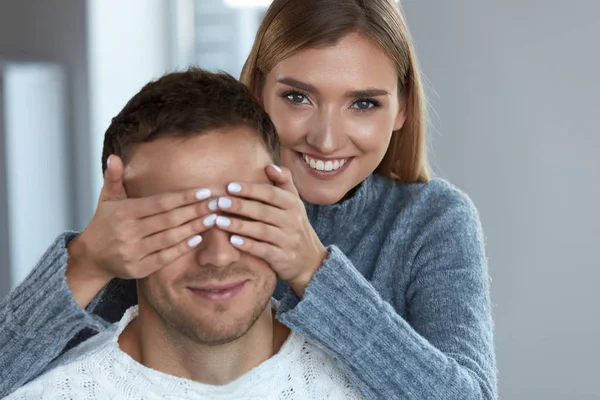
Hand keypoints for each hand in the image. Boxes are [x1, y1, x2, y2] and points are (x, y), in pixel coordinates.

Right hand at [66, 155, 215, 307]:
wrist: (91, 257)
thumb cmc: (104, 223)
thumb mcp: (106, 199)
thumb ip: (113, 178)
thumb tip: (114, 156)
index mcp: (124, 212)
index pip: (160, 203)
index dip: (184, 197)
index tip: (204, 192)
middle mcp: (128, 232)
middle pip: (169, 220)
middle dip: (195, 211)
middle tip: (216, 204)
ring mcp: (133, 252)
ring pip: (170, 238)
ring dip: (194, 228)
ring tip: (212, 219)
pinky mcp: (139, 269)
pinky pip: (165, 257)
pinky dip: (182, 248)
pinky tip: (197, 238)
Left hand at [213, 165, 326, 297]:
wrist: (310, 260)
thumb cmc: (294, 226)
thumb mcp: (294, 203)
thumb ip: (283, 182)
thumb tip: (269, 165)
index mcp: (294, 204)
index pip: (271, 194)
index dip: (250, 189)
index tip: (229, 186)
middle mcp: (292, 221)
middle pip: (263, 211)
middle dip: (240, 206)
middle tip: (219, 202)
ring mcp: (288, 240)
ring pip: (261, 231)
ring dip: (239, 225)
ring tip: (218, 221)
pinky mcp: (283, 258)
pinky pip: (263, 250)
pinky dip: (248, 245)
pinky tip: (232, 240)